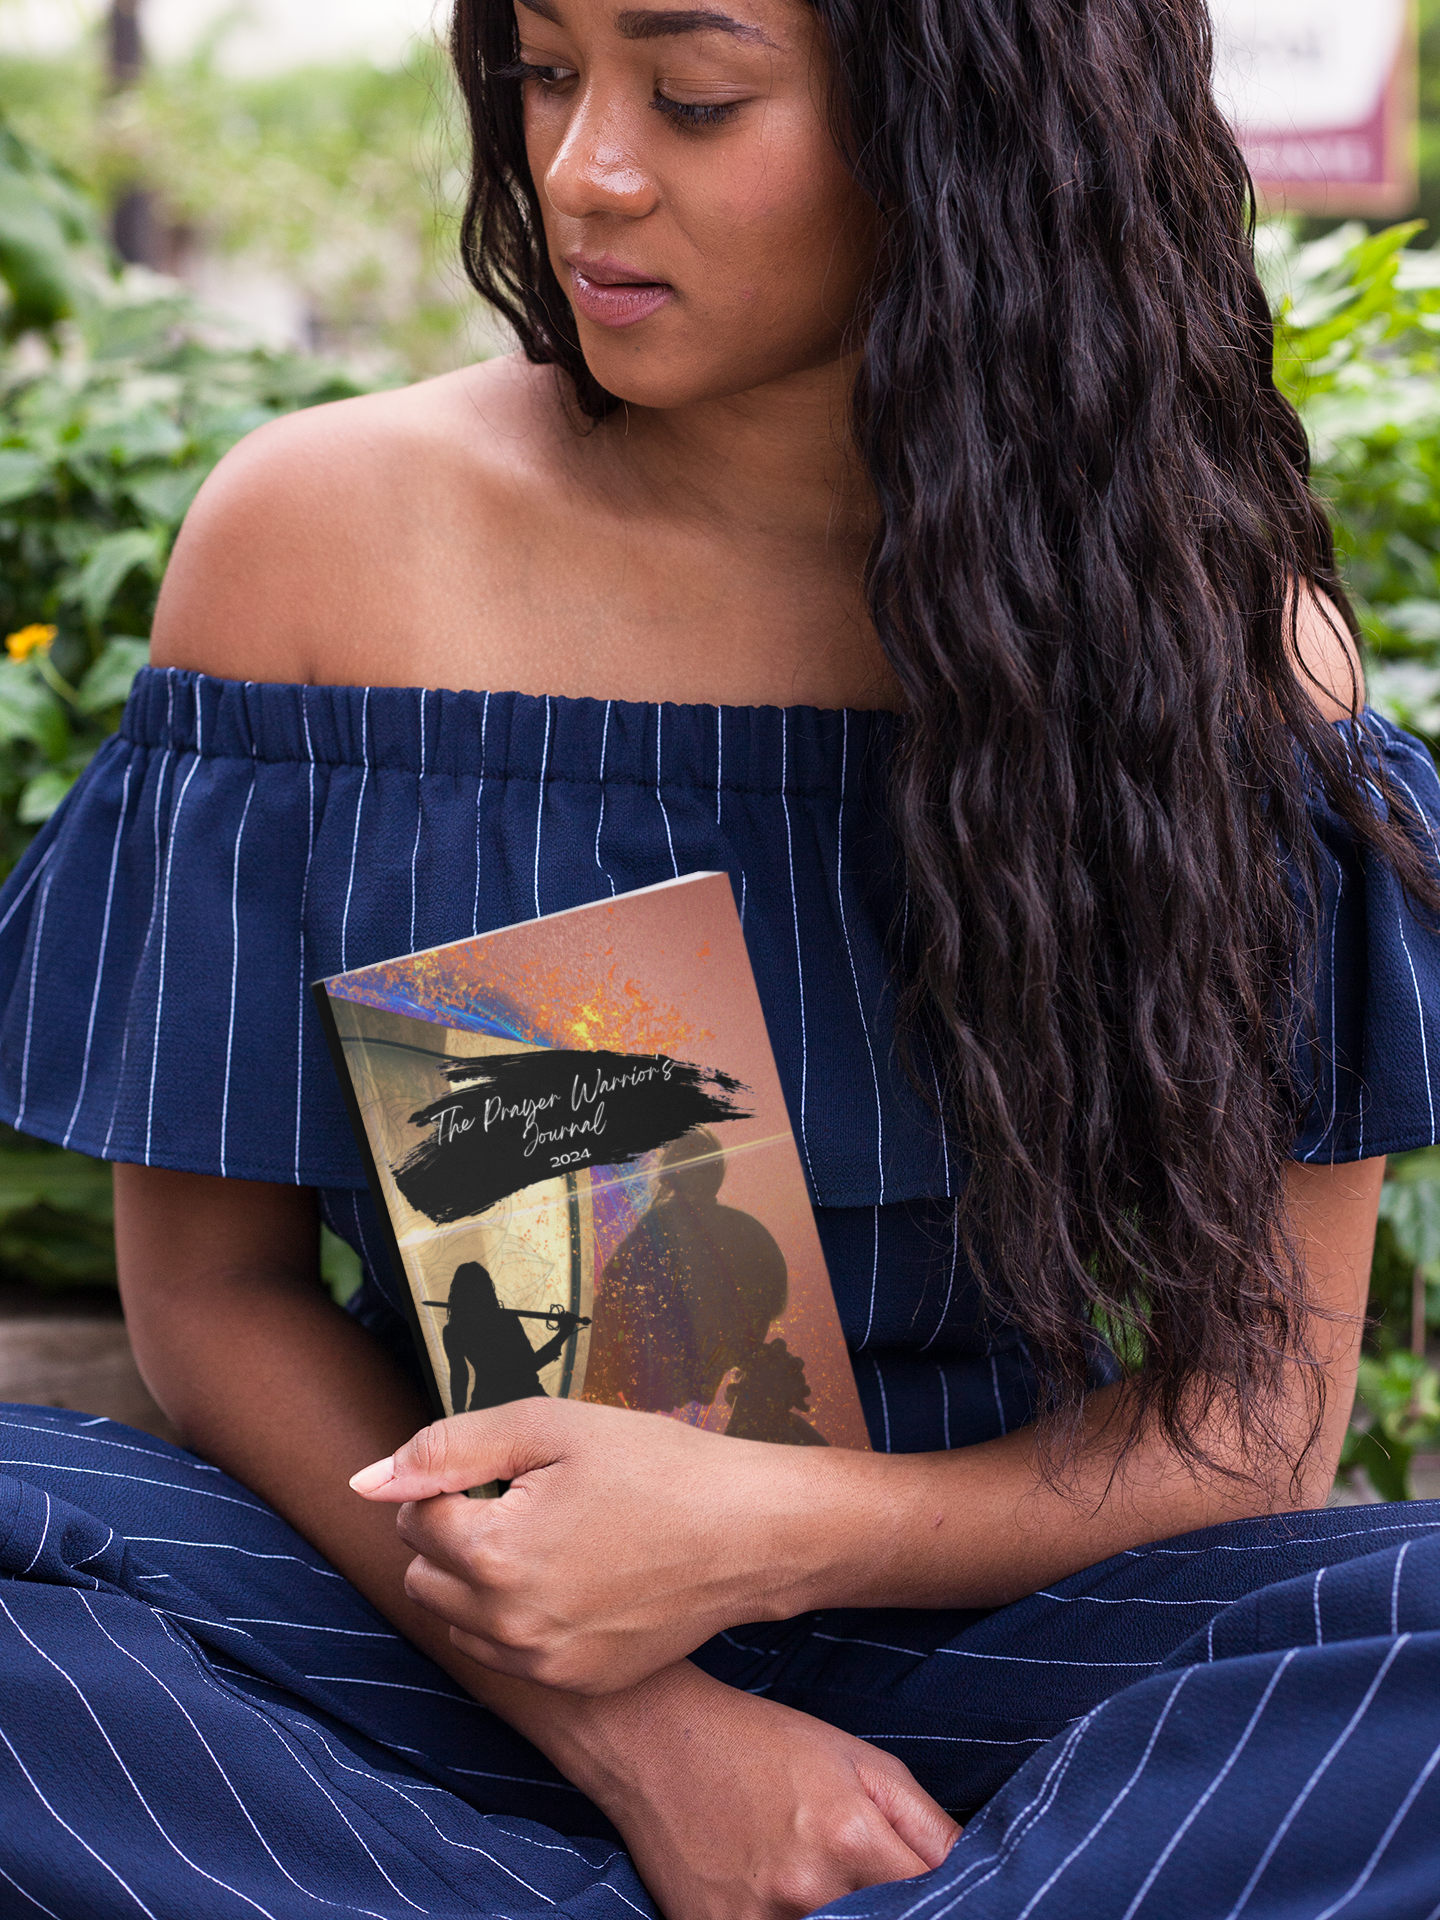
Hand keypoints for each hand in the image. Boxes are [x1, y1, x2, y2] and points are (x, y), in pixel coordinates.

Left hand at [350, 1397, 852, 1691]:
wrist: (750, 1533)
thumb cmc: (655, 1465)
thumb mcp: (549, 1427)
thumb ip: (447, 1450)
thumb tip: (364, 1482)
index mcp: (494, 1557)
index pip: (413, 1517)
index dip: (456, 1481)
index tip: (515, 1469)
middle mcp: (508, 1628)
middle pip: (423, 1575)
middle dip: (455, 1535)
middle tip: (530, 1500)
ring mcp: (544, 1666)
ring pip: (459, 1620)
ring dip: (481, 1581)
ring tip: (552, 1537)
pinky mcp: (576, 1682)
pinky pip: (509, 1652)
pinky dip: (521, 1617)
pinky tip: (577, 1577)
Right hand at [565, 1663, 959, 1919]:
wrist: (657, 1741)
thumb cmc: (767, 1745)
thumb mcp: (861, 1762)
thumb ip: (927, 1826)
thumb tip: (975, 1875)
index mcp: (851, 1836)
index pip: (934, 1900)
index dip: (946, 1900)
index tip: (942, 1896)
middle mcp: (806, 1891)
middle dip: (894, 1912)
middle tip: (873, 1886)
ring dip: (843, 1919)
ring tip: (821, 1881)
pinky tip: (784, 1899)